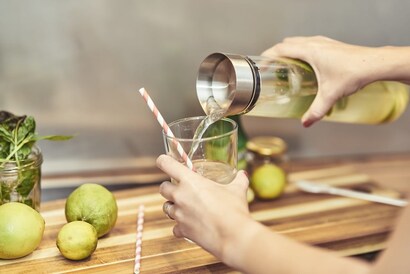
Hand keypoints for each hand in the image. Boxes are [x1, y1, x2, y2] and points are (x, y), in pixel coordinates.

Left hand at [156, 154, 251, 258]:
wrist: (233, 236)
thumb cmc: (233, 210)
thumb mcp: (237, 190)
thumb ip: (238, 180)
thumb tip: (242, 175)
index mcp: (190, 181)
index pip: (166, 164)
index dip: (164, 161)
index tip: (166, 161)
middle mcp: (180, 196)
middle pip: (162, 188)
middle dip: (169, 187)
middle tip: (181, 189)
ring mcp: (179, 214)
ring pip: (166, 208)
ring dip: (174, 206)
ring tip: (186, 207)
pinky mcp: (182, 230)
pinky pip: (175, 227)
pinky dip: (181, 226)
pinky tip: (192, 225)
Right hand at [262, 36, 379, 125]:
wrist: (375, 64)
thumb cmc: (354, 72)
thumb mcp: (330, 95)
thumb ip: (316, 111)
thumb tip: (306, 122)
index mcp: (309, 51)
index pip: (281, 49)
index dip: (268, 56)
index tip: (261, 64)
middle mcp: (315, 43)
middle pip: (288, 43)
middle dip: (277, 53)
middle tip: (273, 67)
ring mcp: (323, 42)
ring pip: (299, 41)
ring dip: (290, 50)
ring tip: (286, 65)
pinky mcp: (331, 45)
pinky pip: (310, 43)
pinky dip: (302, 49)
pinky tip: (306, 63)